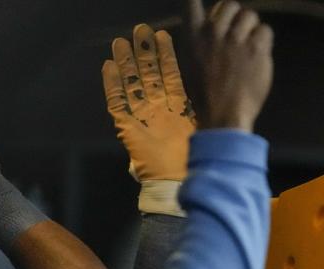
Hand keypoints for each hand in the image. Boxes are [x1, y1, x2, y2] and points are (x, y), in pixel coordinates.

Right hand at [102, 25, 195, 181]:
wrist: (176, 183)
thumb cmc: (192, 162)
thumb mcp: (201, 134)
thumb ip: (202, 117)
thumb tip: (215, 104)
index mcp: (178, 110)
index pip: (170, 76)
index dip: (166, 57)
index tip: (164, 37)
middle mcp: (159, 110)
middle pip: (149, 75)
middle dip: (145, 53)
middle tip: (141, 30)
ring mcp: (142, 117)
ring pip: (132, 84)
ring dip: (126, 63)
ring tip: (123, 41)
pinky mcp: (127, 128)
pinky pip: (116, 102)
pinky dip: (111, 84)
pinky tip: (108, 65)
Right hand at [186, 0, 273, 130]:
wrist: (224, 115)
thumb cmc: (207, 96)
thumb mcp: (193, 65)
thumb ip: (202, 44)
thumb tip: (212, 32)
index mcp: (194, 37)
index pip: (192, 5)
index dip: (201, 4)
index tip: (213, 13)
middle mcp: (214, 32)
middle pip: (230, 5)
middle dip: (237, 17)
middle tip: (240, 34)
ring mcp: (236, 39)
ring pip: (250, 16)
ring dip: (252, 28)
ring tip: (252, 46)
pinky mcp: (256, 49)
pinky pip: (265, 31)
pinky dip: (265, 41)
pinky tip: (260, 55)